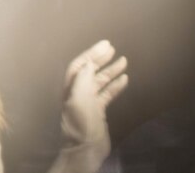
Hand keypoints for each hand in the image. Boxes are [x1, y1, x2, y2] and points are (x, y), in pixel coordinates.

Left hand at [49, 40, 128, 172]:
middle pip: (90, 70)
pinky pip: (107, 94)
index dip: (91, 54)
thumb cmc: (80, 123)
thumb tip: (90, 62)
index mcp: (70, 87)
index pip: (80, 65)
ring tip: (123, 60)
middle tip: (112, 48)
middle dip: (100, 58)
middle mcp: (78, 91)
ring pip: (100, 81)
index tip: (105, 45)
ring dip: (110, 70)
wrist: (85, 148)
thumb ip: (83, 79)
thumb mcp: (79, 98)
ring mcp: (89, 101)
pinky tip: (124, 78)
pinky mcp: (98, 110)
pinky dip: (115, 85)